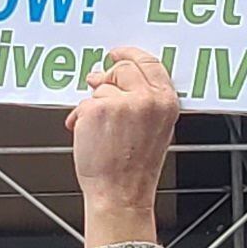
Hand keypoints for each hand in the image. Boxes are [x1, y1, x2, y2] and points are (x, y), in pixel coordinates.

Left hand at [64, 48, 180, 247]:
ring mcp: (121, 103)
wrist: (120, 194)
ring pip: (100, 87)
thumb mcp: (155, 129)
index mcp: (166, 102)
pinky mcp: (98, 109)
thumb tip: (116, 78)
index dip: (130, 54)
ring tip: (99, 130)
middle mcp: (147, 99)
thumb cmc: (135, 170)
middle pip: (122, 68)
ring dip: (93, 105)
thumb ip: (144, 99)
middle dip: (107, 78)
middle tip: (98, 85)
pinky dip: (80, 118)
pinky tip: (88, 135)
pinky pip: (83, 103)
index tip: (118, 53)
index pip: (149, 63)